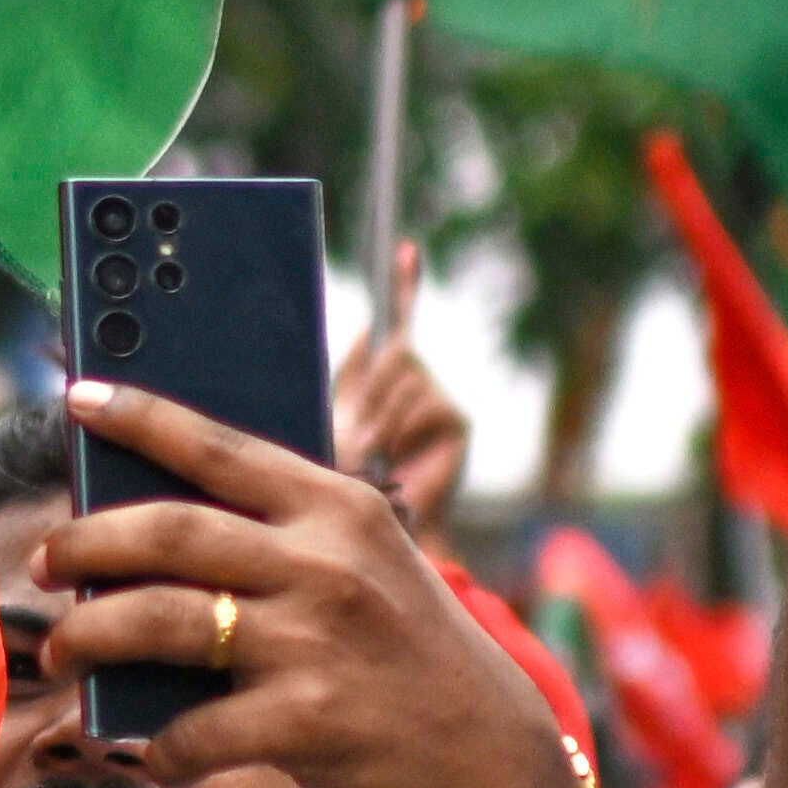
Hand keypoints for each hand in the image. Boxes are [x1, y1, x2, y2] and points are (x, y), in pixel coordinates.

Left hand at [36, 374, 583, 787]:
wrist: (498, 761)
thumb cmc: (406, 656)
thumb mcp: (368, 567)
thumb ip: (284, 539)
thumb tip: (147, 533)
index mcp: (339, 508)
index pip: (219, 446)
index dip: (139, 417)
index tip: (76, 397)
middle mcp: (327, 564)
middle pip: (169, 531)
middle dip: (85, 542)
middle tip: (42, 562)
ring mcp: (318, 643)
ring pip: (161, 620)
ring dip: (90, 635)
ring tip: (64, 650)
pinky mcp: (312, 724)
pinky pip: (195, 729)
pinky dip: (158, 743)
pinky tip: (149, 746)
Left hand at [333, 284, 475, 532]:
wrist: (380, 536)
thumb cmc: (343, 487)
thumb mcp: (331, 427)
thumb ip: (345, 386)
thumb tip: (366, 335)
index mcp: (378, 378)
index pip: (394, 322)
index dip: (403, 285)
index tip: (404, 250)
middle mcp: (412, 380)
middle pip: (391, 351)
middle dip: (366, 388)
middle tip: (349, 432)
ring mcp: (435, 397)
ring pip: (402, 376)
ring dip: (377, 419)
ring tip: (366, 455)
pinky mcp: (456, 419)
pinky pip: (422, 402)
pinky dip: (399, 429)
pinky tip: (397, 458)